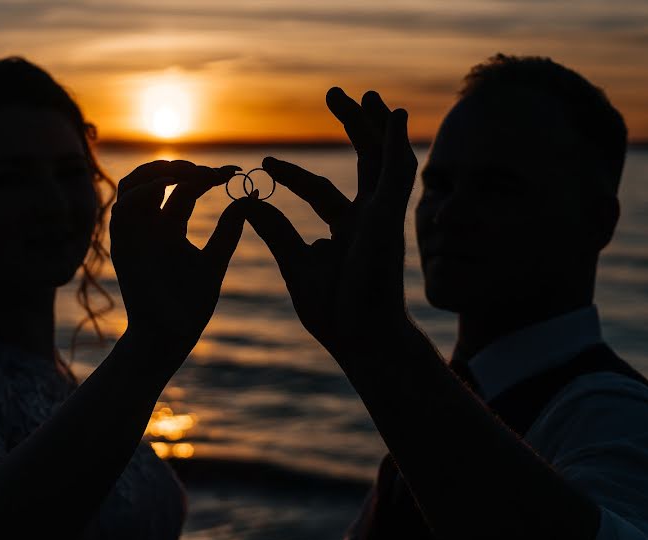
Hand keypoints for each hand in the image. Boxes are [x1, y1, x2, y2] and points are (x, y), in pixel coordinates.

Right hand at [111, 160, 246, 354]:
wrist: (170, 335)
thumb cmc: (191, 304)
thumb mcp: (216, 259)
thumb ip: (229, 229)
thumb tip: (250, 197)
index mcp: (170, 226)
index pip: (185, 187)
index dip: (207, 175)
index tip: (233, 172)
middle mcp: (149, 225)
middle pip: (154, 178)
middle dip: (179, 166)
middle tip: (207, 171)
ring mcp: (134, 233)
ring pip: (132, 184)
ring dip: (156, 171)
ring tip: (186, 172)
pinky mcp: (121, 245)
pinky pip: (122, 207)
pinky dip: (142, 192)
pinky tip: (166, 187)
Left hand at [244, 88, 417, 361]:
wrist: (362, 337)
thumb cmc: (334, 311)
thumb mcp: (295, 263)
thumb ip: (276, 230)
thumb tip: (249, 202)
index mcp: (348, 231)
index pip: (320, 192)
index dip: (293, 175)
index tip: (264, 162)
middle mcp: (369, 219)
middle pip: (363, 162)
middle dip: (352, 127)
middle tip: (335, 95)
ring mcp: (384, 217)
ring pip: (384, 159)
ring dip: (376, 125)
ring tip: (367, 94)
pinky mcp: (392, 217)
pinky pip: (399, 172)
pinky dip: (398, 142)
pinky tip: (395, 115)